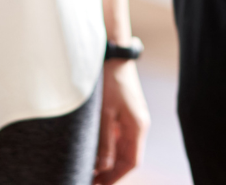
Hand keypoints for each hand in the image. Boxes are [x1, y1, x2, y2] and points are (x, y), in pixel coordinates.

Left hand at [94, 60, 149, 184]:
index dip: (115, 177)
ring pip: (120, 147)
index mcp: (137, 126)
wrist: (112, 53)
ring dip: (106, 160)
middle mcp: (137, 124)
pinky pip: (116, 135)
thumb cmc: (108, 81)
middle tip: (89, 179)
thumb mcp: (103, 113)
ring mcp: (130, 117)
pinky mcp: (123, 111)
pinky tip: (91, 149)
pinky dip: (105, 146)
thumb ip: (104, 142)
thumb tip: (102, 168)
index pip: (131, 162)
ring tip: (87, 168)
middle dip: (109, 172)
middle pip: (126, 157)